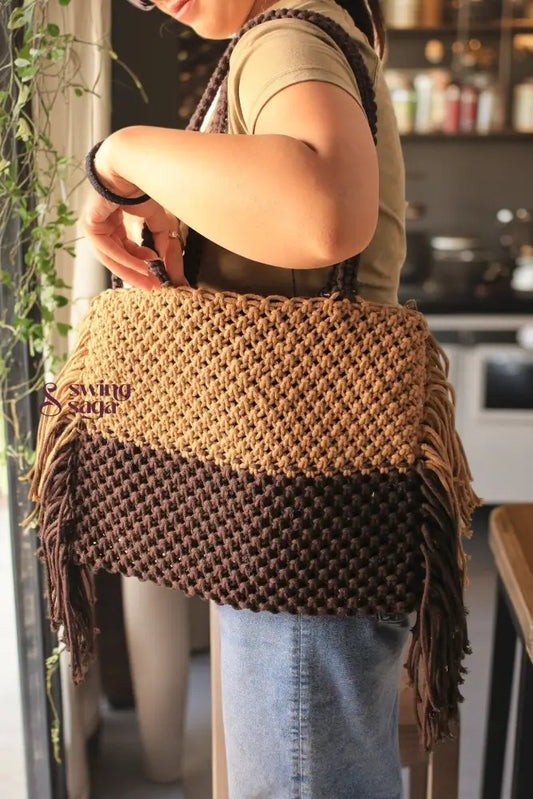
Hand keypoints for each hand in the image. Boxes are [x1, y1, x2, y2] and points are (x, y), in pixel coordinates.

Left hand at [81, 138, 188, 289]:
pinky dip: (126, 260)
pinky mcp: (91, 224)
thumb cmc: (140, 184)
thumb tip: (163, 254)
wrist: (130, 165)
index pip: (122, 249)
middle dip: (135, 273)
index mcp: (112, 222)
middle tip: (152, 286)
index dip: (139, 264)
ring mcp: (93, 225)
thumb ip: (159, 236)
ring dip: (131, 270)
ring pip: (111, 257)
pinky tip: (143, 266)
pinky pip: (108, 249)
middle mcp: (101, 225)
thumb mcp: (155, 217)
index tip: (155, 274)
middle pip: (116, 257)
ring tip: (148, 279)